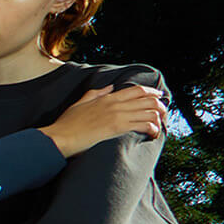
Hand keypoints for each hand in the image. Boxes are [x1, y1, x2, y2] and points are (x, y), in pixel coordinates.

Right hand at [39, 83, 165, 157]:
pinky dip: (152, 128)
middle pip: (146, 99)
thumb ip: (95, 94)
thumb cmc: (66, 124)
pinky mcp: (117, 127)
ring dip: (158, 117)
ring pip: (147, 111)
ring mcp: (116, 114)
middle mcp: (114, 103)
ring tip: (160, 124)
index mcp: (106, 97)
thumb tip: (109, 87)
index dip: (150, 92)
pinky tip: (153, 133)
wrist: (59, 137)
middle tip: (163, 112)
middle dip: (159, 105)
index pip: (135, 90)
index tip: (158, 96)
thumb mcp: (80, 103)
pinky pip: (142, 124)